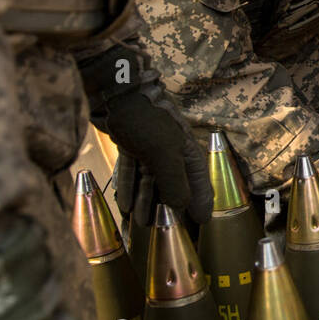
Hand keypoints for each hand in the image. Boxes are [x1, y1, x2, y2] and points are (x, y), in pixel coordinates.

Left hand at [80, 45, 212, 225]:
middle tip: (165, 228)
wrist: (116, 91)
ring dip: (146, 201)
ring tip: (142, 221)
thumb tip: (181, 207)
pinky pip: (131, 171)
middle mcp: (171, 150)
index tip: (202, 222)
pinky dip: (129, 186)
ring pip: (149, 180)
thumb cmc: (146, 119)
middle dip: (168, 207)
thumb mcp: (164, 153)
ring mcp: (149, 146)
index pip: (199, 182)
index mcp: (186, 150)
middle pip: (173, 184)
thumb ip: (173, 182)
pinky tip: (124, 203)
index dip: (201, 202)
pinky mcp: (130, 143)